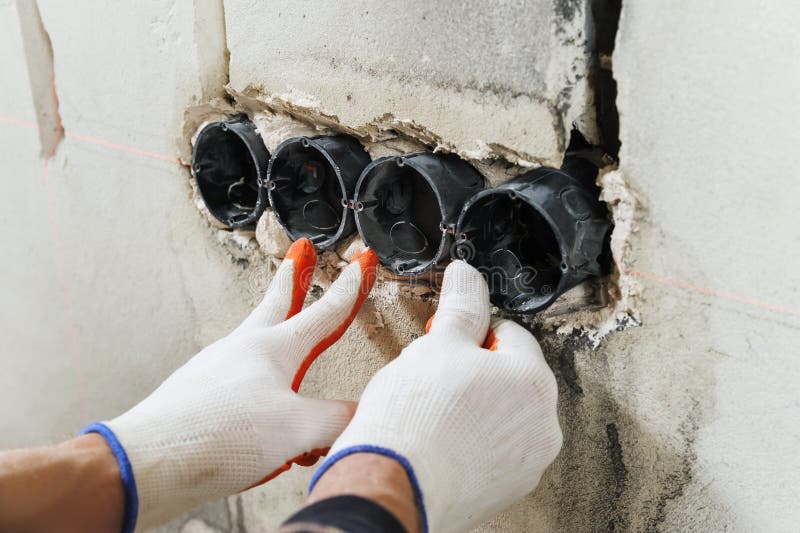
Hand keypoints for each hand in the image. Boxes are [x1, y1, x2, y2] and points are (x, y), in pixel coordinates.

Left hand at [83, 238, 378, 531]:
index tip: (359, 261)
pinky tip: (263, 406)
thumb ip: (336, 420)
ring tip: (286, 335)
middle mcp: (244, 351)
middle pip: (276, 305)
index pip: (323, 312)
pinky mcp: (201, 397)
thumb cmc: (219, 433)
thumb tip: (358, 417)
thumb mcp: (296, 429)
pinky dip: (261, 385)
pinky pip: (241, 383)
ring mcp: (218, 370)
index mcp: (273, 348)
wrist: (150, 460)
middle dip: (293, 278)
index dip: (349, 287)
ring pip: (256, 341)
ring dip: (274, 329)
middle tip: (299, 252)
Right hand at [310, 261, 561, 532]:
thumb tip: (467, 275)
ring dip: (473, 408)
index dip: (471, 333)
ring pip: (500, 416)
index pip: (509, 334)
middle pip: (508, 377)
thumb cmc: (415, 418)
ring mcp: (526, 463)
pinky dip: (470, 443)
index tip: (446, 344)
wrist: (394, 485)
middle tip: (435, 379)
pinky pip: (491, 451)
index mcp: (533, 381)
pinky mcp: (505, 490)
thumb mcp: (438, 344)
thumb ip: (461, 305)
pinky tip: (438, 441)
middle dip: (474, 372)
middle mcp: (542, 425)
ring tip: (433, 413)